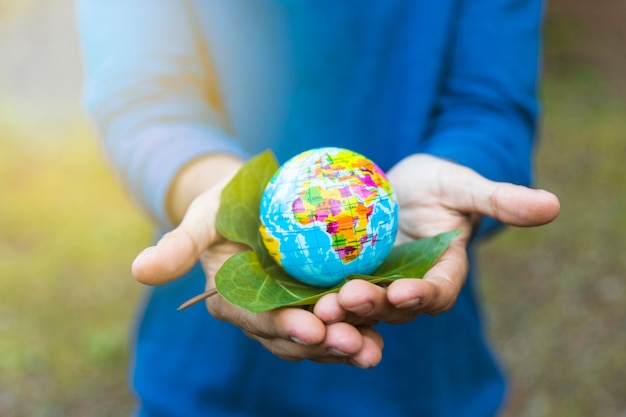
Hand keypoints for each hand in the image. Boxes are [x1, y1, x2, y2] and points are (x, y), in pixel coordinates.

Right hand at [131, 155, 383, 367]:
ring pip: (320, 332)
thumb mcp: (201, 218)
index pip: (254, 320)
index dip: (279, 327)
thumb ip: (177, 246)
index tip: (308, 329)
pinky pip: (341, 312)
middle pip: (292, 336)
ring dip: (347, 342)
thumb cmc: (223, 204)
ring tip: (374, 347)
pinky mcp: (319, 297)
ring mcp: (293, 307)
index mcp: (230, 301)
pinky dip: (363, 321)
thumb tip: (139, 271)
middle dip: (323, 344)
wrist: (251, 197)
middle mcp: (262, 313)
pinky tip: (389, 323)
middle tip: (354, 345)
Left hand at [314, 154, 560, 325]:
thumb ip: (501, 199)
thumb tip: (552, 205)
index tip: (407, 291)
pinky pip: (333, 289)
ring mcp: (377, 284)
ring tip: (321, 304)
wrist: (401, 187)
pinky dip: (319, 294)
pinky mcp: (348, 277)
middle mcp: (409, 287)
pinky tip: (297, 291)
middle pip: (393, 307)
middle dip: (373, 307)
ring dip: (342, 309)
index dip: (425, 295)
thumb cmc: (439, 183)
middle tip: (348, 299)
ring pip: (360, 307)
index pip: (437, 291)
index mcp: (442, 273)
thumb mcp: (465, 185)